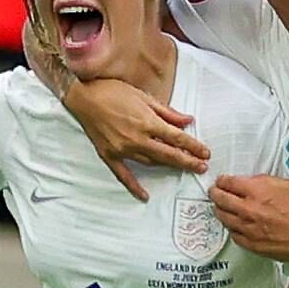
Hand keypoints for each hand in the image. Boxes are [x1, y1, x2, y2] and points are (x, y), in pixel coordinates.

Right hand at [66, 77, 207, 199]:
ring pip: (151, 163)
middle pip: (169, 154)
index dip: (194, 147)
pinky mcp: (110, 155)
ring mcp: (123, 149)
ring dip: (167, 166)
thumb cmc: (113, 91)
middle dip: (188, 162)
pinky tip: (144, 196)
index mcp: (147, 122)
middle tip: (202, 167)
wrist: (84, 97)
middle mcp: (137, 139)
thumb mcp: (144, 97)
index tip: (205, 153)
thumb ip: (168, 112)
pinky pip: (124, 175)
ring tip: (181, 168)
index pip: (177, 139)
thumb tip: (188, 120)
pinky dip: (134, 186)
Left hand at [209, 173, 288, 259]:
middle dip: (215, 194)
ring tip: (221, 209)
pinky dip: (232, 228)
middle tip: (214, 193)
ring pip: (224, 218)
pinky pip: (234, 235)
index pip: (228, 183)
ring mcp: (248, 228)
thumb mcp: (285, 185)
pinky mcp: (252, 243)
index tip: (221, 182)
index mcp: (256, 192)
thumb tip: (252, 182)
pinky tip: (234, 225)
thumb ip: (264, 182)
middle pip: (220, 200)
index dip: (222, 181)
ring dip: (220, 211)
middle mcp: (248, 209)